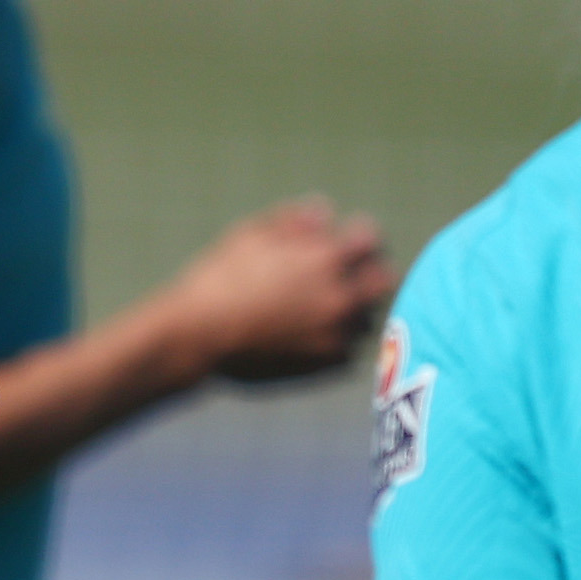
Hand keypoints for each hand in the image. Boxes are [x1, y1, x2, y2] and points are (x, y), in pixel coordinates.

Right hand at [145, 199, 390, 384]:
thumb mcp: (250, 236)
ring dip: (351, 310)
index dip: (356, 238)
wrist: (196, 338)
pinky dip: (335, 341)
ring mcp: (336, 333)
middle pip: (384, 280)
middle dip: (367, 274)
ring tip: (319, 309)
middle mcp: (340, 296)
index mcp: (325, 259)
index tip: (344, 242)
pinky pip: (347, 350)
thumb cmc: (217, 280)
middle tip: (345, 276)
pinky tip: (308, 335)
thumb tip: (324, 214)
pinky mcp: (325, 365)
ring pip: (366, 317)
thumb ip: (293, 221)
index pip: (370, 239)